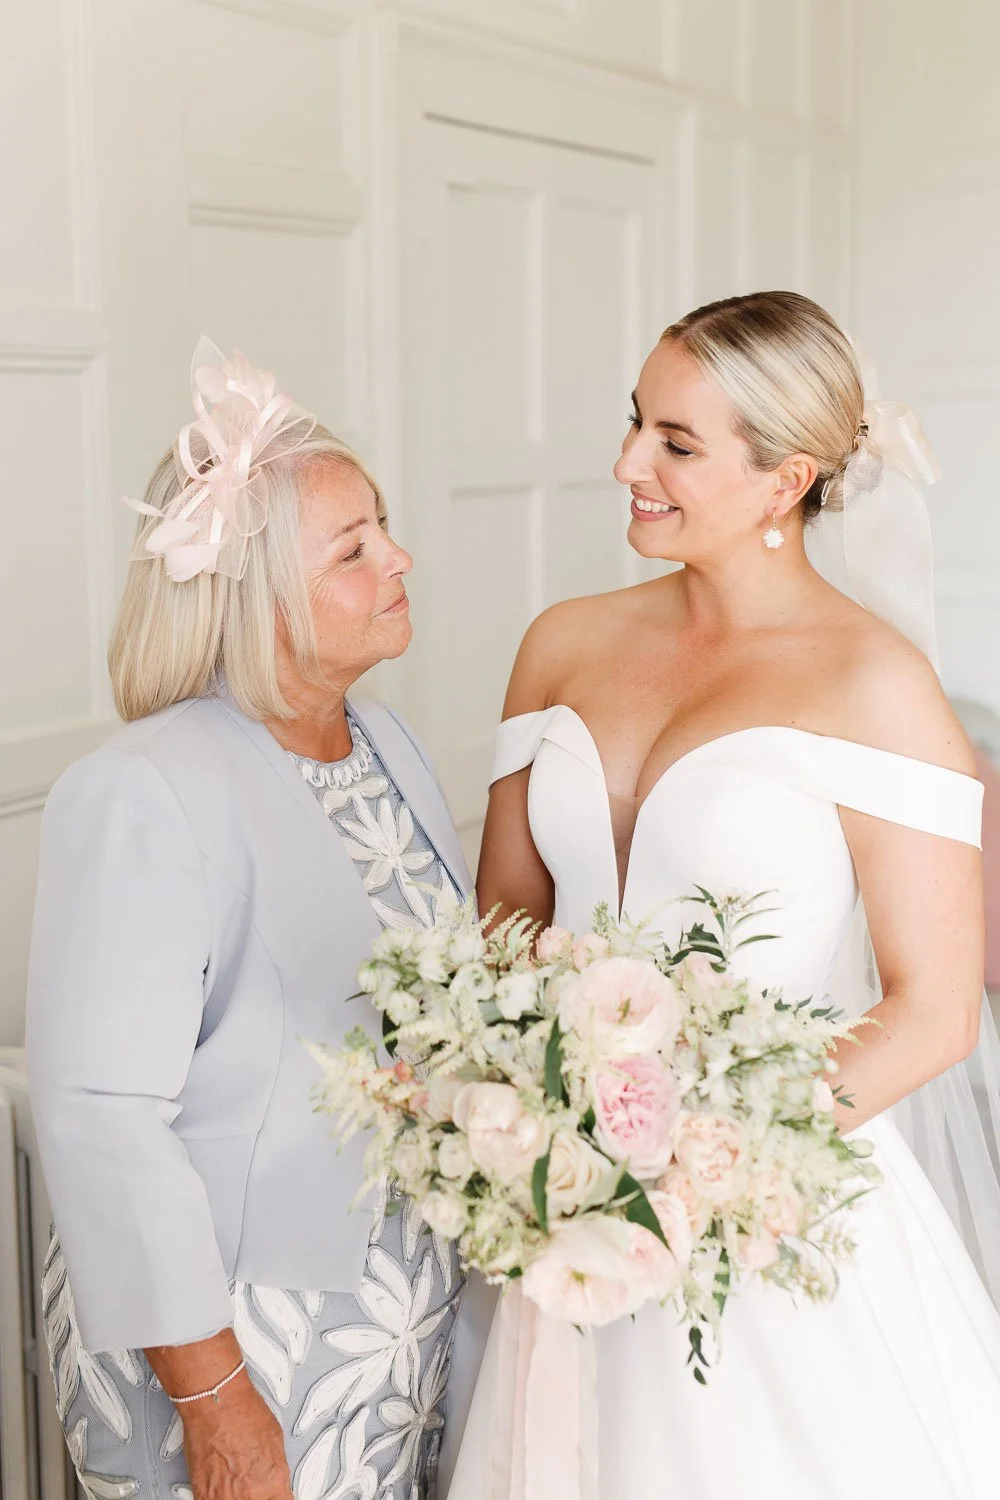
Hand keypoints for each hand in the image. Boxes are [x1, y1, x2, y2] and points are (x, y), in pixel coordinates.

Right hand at [180, 1376, 292, 1499]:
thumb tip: (275, 1479)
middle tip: (253, 1482)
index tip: (274, 1494)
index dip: (277, 1497)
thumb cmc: (243, 1411)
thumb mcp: (275, 1439)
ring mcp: (226, 1498)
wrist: (216, 1403)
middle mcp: (251, 1494)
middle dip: (258, 1494)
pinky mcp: (204, 1496)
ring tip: (236, 1478)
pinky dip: (219, 1496)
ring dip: (238, 1495)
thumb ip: (276, 1467)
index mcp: (274, 1481)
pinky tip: (222, 1482)